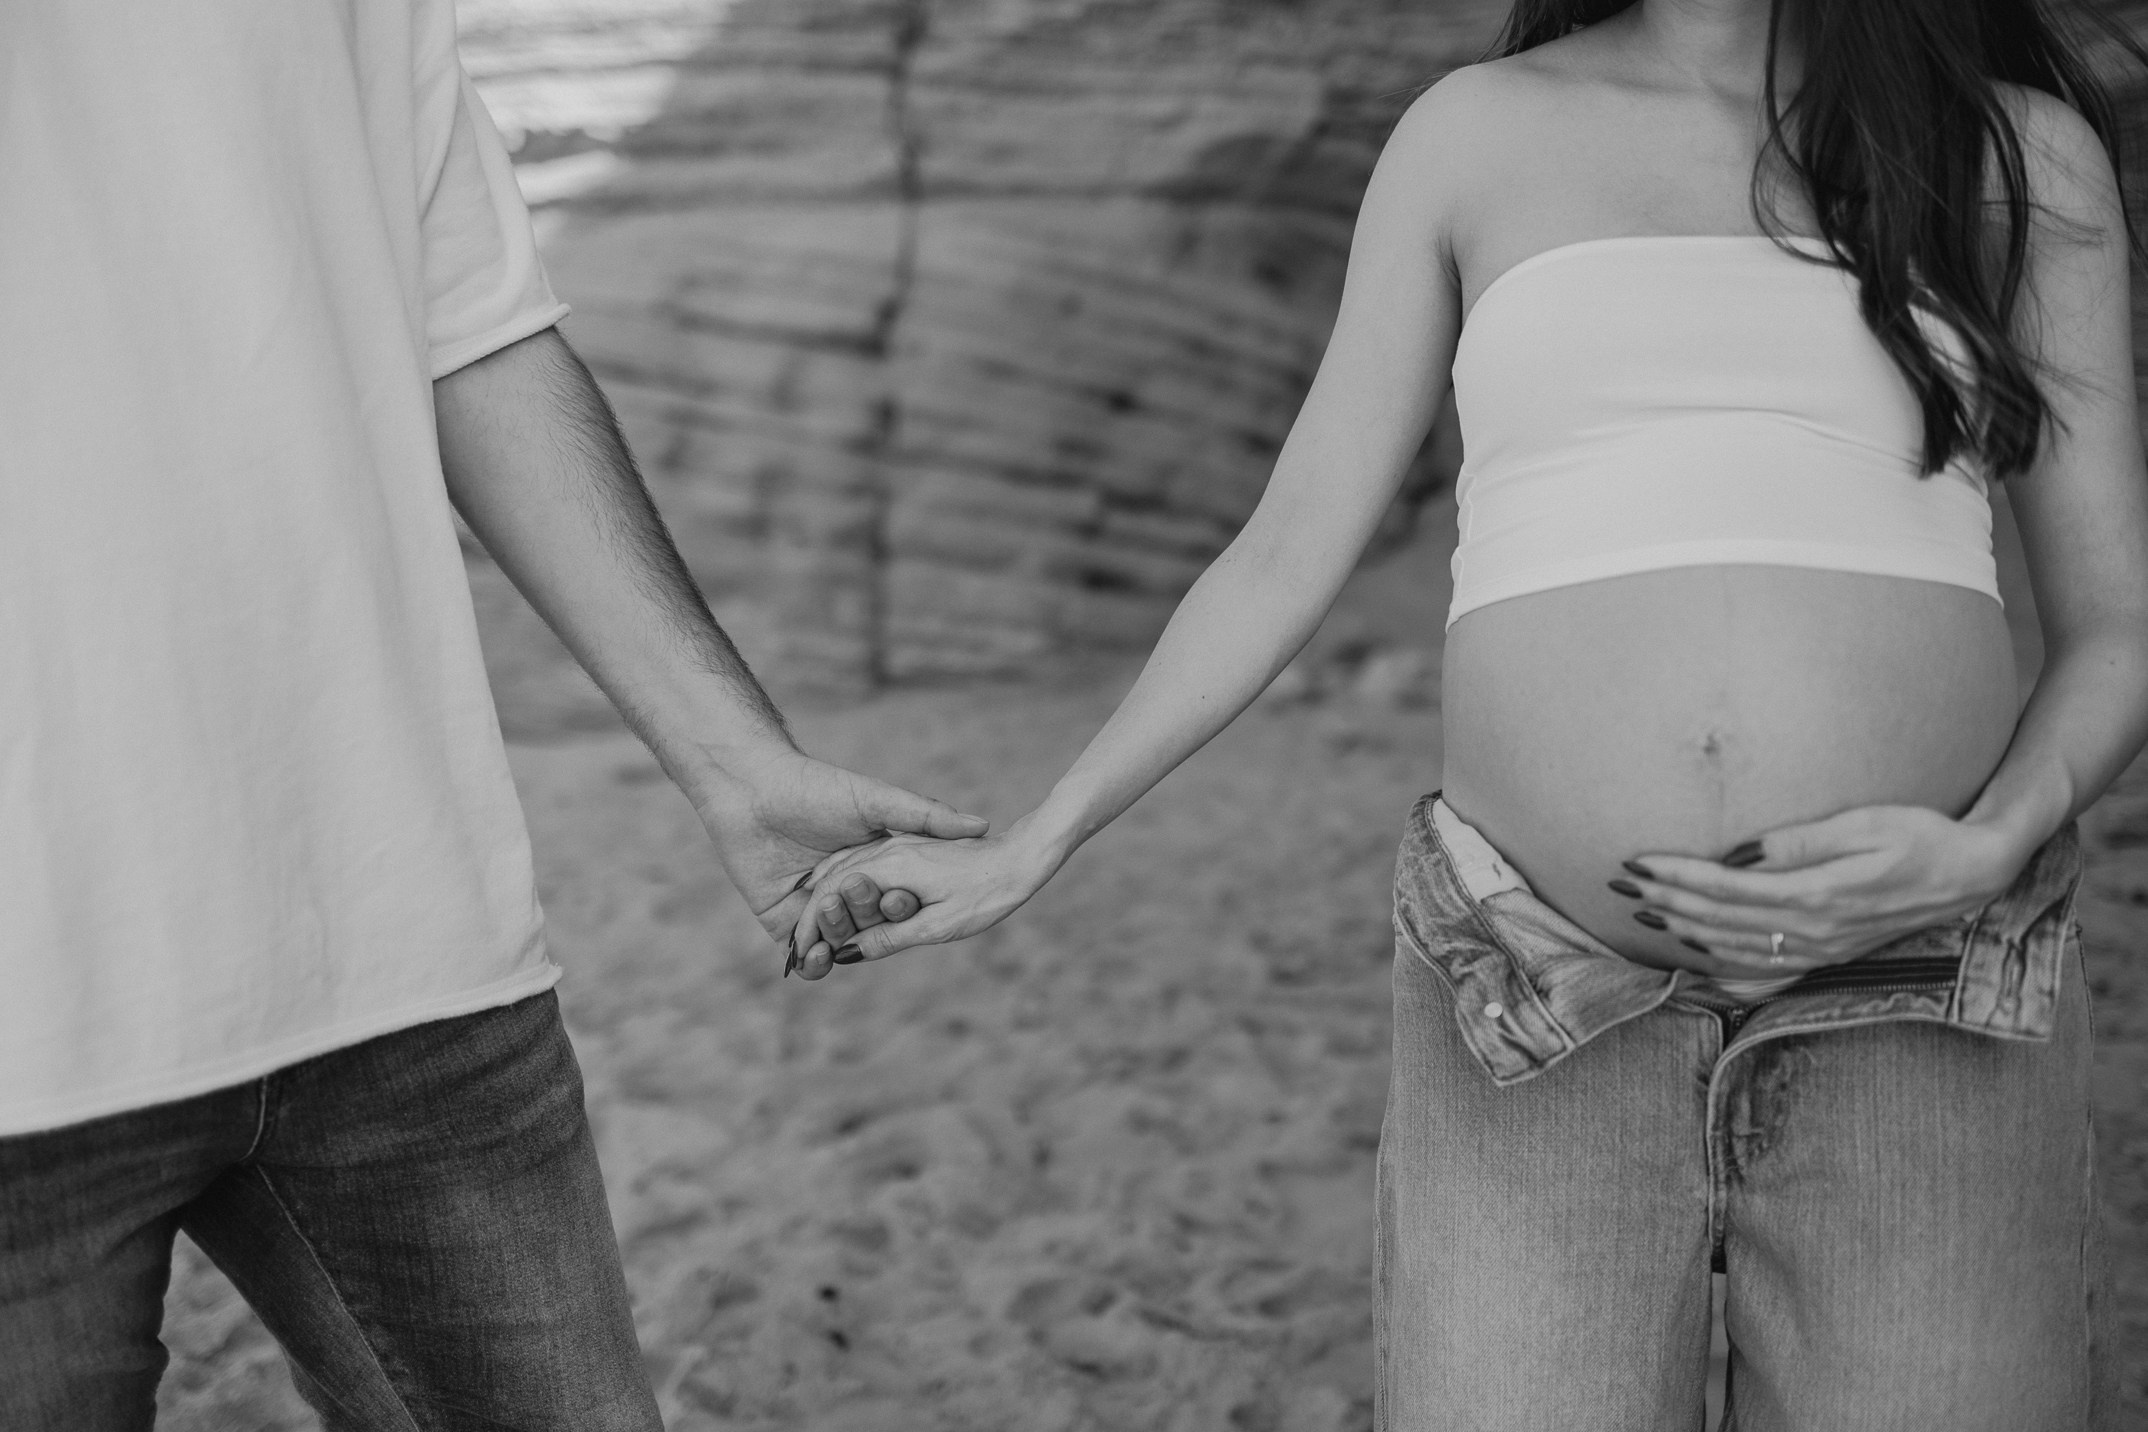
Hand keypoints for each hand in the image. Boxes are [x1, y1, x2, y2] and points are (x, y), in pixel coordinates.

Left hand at [688, 747, 986, 962]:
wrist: (749, 787)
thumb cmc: (815, 787)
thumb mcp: (878, 800)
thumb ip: (927, 816)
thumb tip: (982, 825)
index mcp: (872, 864)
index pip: (898, 899)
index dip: (903, 905)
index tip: (903, 898)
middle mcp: (844, 890)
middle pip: (869, 924)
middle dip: (867, 918)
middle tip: (855, 891)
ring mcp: (813, 908)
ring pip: (839, 942)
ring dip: (840, 939)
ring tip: (834, 917)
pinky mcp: (781, 920)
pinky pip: (803, 955)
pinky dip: (813, 963)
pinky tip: (818, 956)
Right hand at [787, 818, 1062, 979]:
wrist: (1023, 857)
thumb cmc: (988, 894)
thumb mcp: (940, 925)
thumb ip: (892, 937)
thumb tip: (851, 954)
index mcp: (890, 866)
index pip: (832, 894)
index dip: (811, 926)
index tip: (799, 952)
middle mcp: (887, 850)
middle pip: (832, 879)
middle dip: (812, 913)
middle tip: (798, 946)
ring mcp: (897, 845)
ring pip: (845, 866)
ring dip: (825, 895)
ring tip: (811, 926)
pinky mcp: (909, 847)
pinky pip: (863, 861)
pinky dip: (844, 881)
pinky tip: (842, 897)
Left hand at [1615, 805, 2029, 969]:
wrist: (1971, 873)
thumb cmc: (1919, 835)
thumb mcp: (1865, 824)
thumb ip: (1801, 842)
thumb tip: (1741, 853)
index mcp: (1817, 895)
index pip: (1726, 888)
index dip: (1677, 876)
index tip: (1637, 861)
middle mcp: (1814, 931)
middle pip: (1720, 920)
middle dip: (1666, 901)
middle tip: (1619, 883)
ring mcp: (1820, 949)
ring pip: (1734, 946)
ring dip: (1683, 929)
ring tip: (1643, 910)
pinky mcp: (1827, 954)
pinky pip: (1762, 964)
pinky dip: (1719, 958)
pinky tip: (1693, 947)